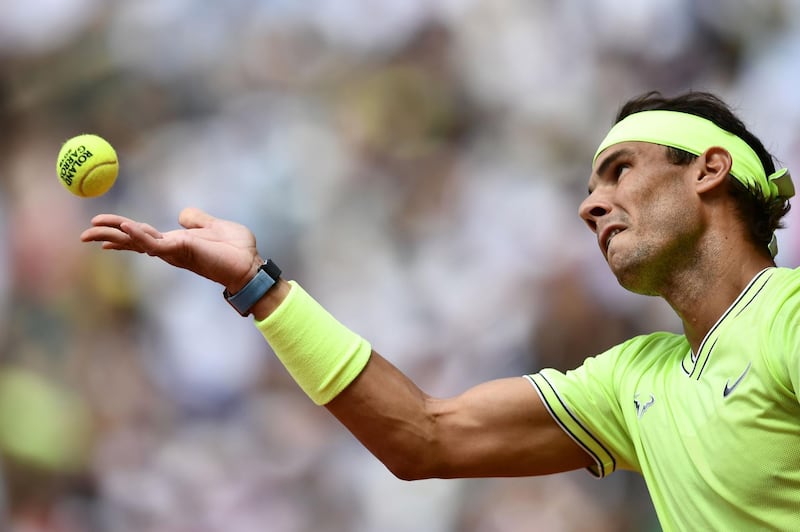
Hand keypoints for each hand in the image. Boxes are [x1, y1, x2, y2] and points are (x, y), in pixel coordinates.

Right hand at [80, 207, 262, 292]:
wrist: (249, 266)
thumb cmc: (237, 250)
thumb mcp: (216, 226)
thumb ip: (198, 220)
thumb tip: (183, 215)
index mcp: (176, 242)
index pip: (143, 236)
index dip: (122, 232)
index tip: (102, 230)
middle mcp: (170, 249)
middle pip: (132, 241)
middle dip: (108, 236)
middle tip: (83, 233)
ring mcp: (173, 251)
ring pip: (136, 241)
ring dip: (114, 234)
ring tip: (93, 230)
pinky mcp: (180, 251)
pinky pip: (153, 243)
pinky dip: (138, 234)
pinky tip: (125, 226)